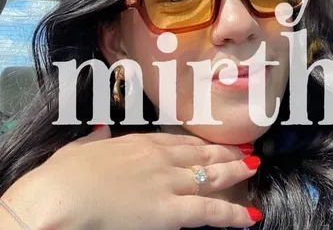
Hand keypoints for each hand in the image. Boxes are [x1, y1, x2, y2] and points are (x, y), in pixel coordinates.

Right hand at [1, 126, 261, 229]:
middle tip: (245, 149)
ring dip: (235, 172)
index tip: (215, 143)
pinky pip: (208, 211)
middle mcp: (161, 157)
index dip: (201, 143)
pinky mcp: (169, 210)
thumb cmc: (67, 172)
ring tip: (253, 167)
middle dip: (225, 153)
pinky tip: (250, 216)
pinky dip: (232, 213)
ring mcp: (168, 182)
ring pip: (211, 176)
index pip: (180, 141)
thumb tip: (102, 131)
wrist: (62, 193)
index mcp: (141, 142)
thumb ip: (98, 139)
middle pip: (201, 155)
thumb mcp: (83, 147)